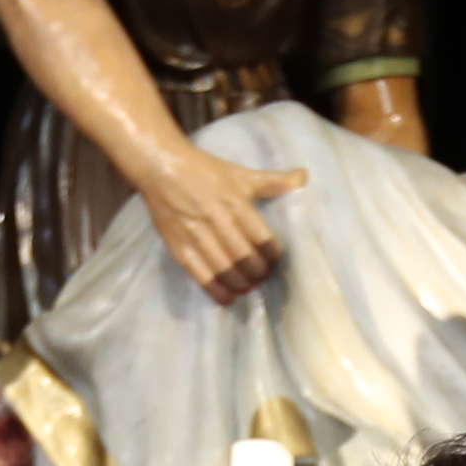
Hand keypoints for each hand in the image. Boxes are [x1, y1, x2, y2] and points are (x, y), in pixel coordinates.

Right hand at [139, 145, 306, 304]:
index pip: (263, 239)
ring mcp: (197, 237)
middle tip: (263, 278)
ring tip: (248, 287)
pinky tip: (228, 298)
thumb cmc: (204, 170)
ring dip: (241, 285)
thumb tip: (304, 177)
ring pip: (226, 270)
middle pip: (246, 258)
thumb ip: (273, 181)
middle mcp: (218, 222)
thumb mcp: (240, 174)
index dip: (274, 256)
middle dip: (259, 274)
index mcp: (236, 204)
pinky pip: (202, 276)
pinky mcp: (180, 248)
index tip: (276, 262)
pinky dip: (217, 291)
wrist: (161, 167)